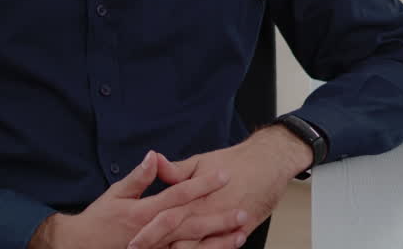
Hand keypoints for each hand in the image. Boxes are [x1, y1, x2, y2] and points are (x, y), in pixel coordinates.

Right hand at [26, 151, 244, 248]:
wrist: (82, 247)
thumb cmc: (100, 220)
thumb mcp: (116, 194)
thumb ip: (138, 177)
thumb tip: (153, 157)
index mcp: (144, 212)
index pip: (179, 195)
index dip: (202, 184)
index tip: (223, 174)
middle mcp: (153, 234)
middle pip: (191, 224)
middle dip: (218, 218)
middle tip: (242, 211)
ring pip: (192, 246)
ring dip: (217, 241)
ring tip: (240, 233)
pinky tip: (222, 248)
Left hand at [127, 126, 312, 248]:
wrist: (269, 162)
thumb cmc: (235, 161)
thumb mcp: (201, 161)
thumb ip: (175, 169)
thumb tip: (153, 161)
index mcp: (196, 195)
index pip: (167, 217)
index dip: (149, 232)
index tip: (133, 242)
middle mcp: (209, 212)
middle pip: (179, 236)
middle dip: (160, 246)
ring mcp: (224, 223)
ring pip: (198, 247)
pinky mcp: (239, 230)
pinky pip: (220, 248)